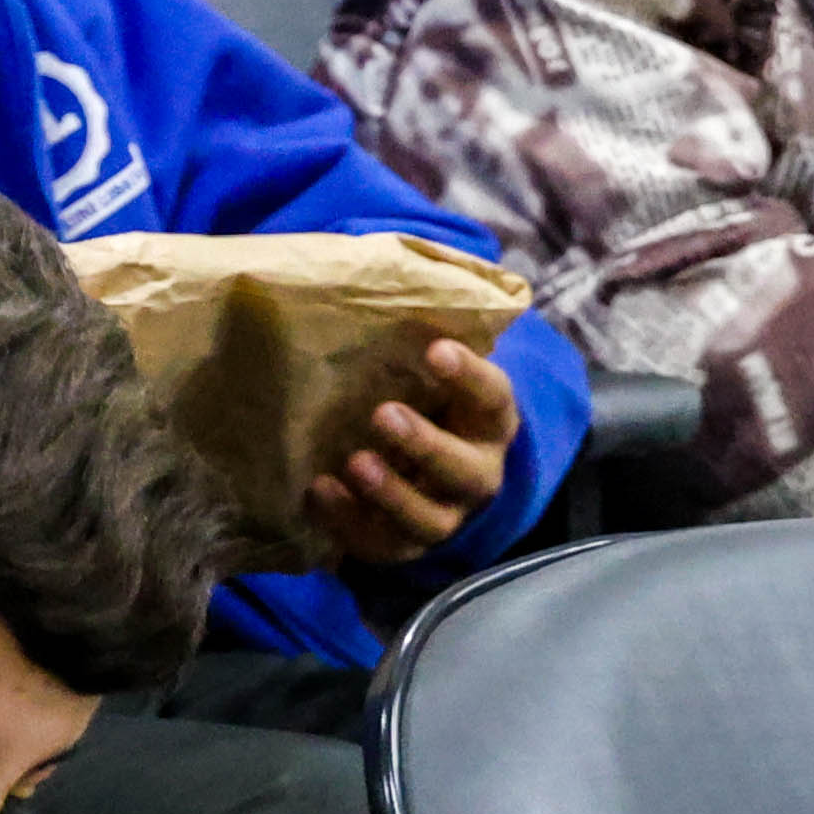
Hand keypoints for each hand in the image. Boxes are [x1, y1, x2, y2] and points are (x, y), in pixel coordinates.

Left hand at [304, 334, 517, 566]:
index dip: (470, 376)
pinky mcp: (405, 543)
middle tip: (383, 414)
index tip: (436, 349)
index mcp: (486, 422)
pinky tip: (319, 491)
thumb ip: (410, 334)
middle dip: (426, 445)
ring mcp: (443, 514)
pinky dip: (351, 524)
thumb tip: (363, 268)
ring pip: (430, 519)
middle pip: (466, 472)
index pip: (493, 398)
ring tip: (353, 463)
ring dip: (392, 494)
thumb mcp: (422, 366)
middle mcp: (475, 473)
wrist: (420, 464)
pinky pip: (384, 546)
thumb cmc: (417, 399)